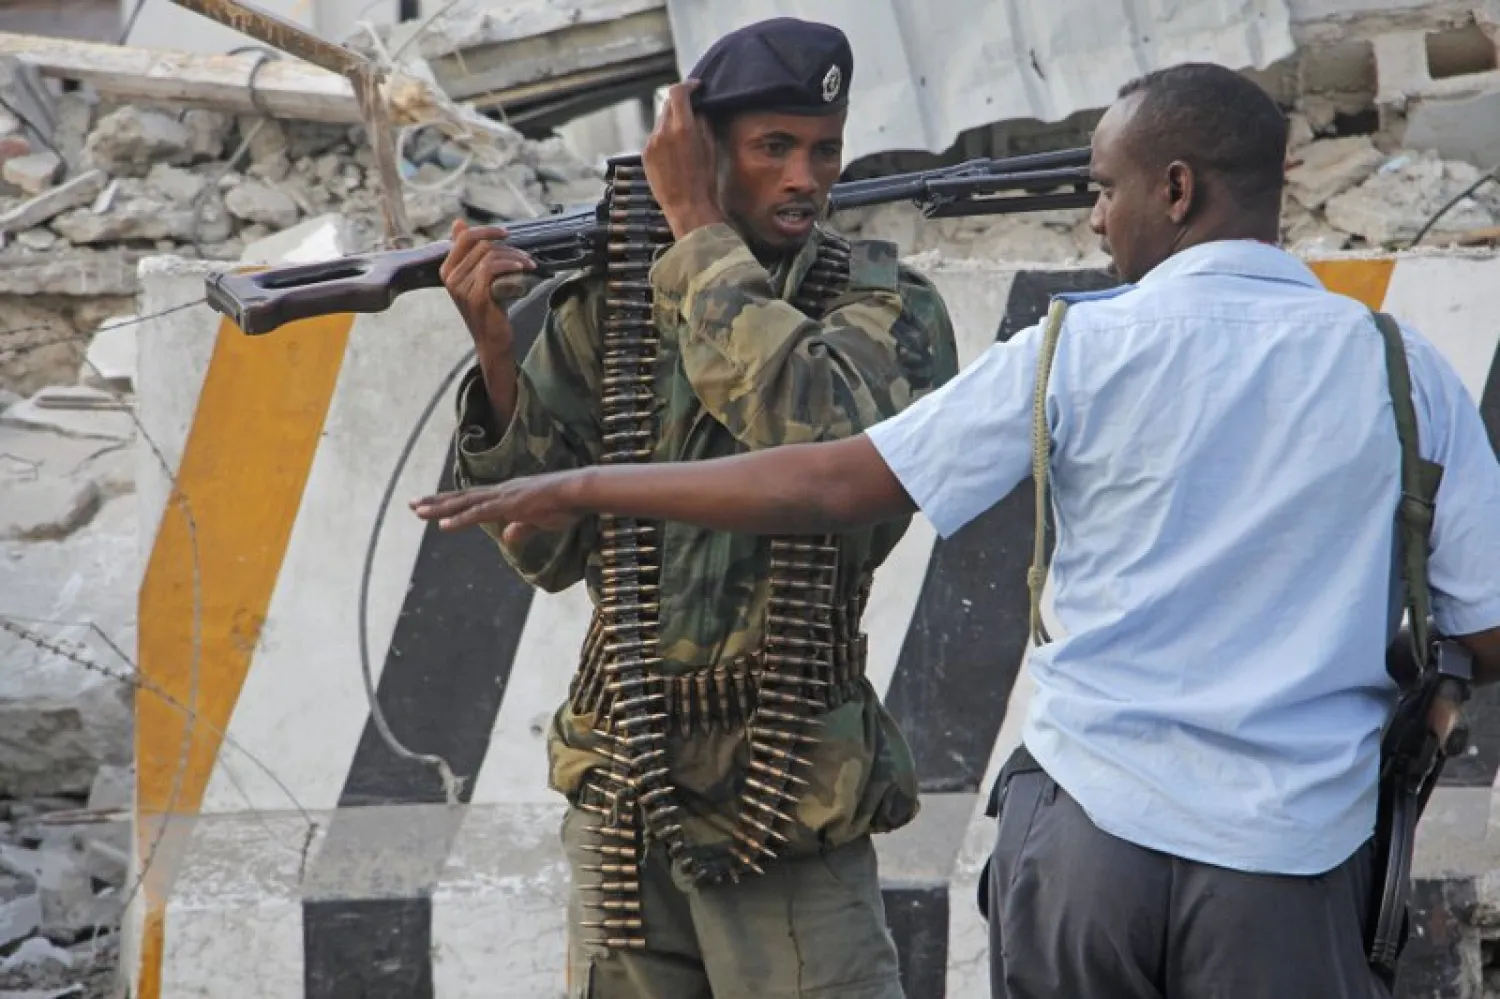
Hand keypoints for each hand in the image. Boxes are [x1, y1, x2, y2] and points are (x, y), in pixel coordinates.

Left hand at [409, 470, 585, 544]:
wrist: (580, 492)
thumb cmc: (567, 504)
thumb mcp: (541, 521)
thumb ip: (522, 528)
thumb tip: (507, 538)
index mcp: (507, 495)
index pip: (472, 499)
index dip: (450, 502)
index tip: (430, 505)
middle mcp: (500, 492)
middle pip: (461, 498)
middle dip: (435, 502)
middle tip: (411, 505)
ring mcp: (503, 497)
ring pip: (464, 503)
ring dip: (439, 508)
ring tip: (416, 511)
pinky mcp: (508, 505)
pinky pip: (479, 514)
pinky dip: (459, 520)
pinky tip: (442, 525)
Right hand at [439, 218, 536, 357]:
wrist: (491, 340)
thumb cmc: (488, 308)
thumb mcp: (477, 278)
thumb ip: (469, 253)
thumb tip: (458, 223)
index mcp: (447, 269)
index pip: (464, 238)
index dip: (487, 231)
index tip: (506, 234)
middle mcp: (450, 277)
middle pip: (481, 245)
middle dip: (508, 248)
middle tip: (525, 258)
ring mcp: (461, 288)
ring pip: (489, 256)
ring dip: (514, 257)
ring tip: (528, 265)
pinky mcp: (476, 296)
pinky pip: (492, 269)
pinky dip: (510, 265)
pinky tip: (523, 269)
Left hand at [642, 81, 724, 238]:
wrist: (687, 207)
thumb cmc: (704, 180)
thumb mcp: (710, 147)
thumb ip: (702, 122)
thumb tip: (698, 108)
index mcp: (682, 128)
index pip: (678, 92)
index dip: (687, 86)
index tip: (696, 88)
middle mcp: (662, 132)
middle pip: (668, 104)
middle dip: (680, 104)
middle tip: (691, 108)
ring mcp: (651, 143)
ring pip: (660, 121)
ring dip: (672, 121)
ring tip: (684, 135)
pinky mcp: (645, 154)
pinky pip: (655, 138)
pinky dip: (664, 138)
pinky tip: (674, 152)